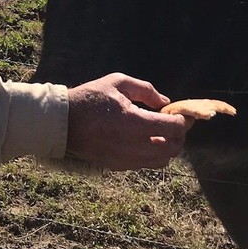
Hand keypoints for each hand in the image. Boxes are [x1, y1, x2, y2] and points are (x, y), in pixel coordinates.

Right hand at [65, 73, 189, 169]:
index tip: (183, 114)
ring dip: (167, 147)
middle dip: (179, 135)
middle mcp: (133, 145)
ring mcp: (126, 158)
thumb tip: (165, 102)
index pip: (173, 128)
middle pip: (172, 148)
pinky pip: (145, 165)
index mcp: (135, 122)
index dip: (183, 120)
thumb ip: (146, 90)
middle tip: (175, 124)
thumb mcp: (118, 83)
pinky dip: (152, 155)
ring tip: (161, 134)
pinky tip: (145, 141)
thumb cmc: (90, 98)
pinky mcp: (118, 165)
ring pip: (161, 160)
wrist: (64, 122)